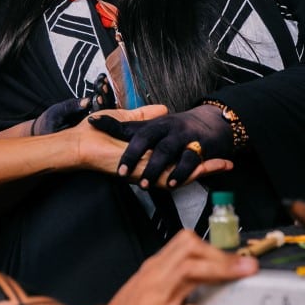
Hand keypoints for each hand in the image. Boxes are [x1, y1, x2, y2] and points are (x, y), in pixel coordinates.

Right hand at [25, 74, 115, 135]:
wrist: (47, 127)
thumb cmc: (50, 122)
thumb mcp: (57, 114)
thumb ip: (72, 107)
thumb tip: (88, 100)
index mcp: (87, 132)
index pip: (98, 120)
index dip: (99, 107)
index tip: (98, 95)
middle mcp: (95, 126)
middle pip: (105, 112)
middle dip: (104, 96)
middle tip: (102, 84)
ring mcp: (96, 119)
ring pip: (105, 105)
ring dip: (104, 91)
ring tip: (102, 78)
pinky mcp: (94, 112)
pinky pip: (101, 101)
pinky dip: (101, 89)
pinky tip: (101, 78)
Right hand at [78, 230, 256, 304]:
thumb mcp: (143, 294)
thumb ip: (170, 285)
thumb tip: (207, 284)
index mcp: (151, 270)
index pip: (183, 242)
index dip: (211, 246)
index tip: (233, 254)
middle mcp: (153, 278)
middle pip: (190, 250)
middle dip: (223, 254)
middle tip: (248, 264)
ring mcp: (154, 300)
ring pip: (192, 272)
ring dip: (224, 272)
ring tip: (247, 278)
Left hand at [92, 104, 234, 187]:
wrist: (210, 123)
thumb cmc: (174, 128)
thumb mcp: (150, 126)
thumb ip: (124, 127)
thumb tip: (94, 121)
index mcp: (155, 124)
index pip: (136, 135)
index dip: (127, 151)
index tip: (117, 169)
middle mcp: (169, 128)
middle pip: (151, 141)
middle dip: (139, 160)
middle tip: (127, 176)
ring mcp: (184, 136)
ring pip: (169, 151)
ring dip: (157, 168)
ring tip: (148, 184)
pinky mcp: (201, 146)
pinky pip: (191, 160)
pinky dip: (183, 171)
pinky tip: (173, 182)